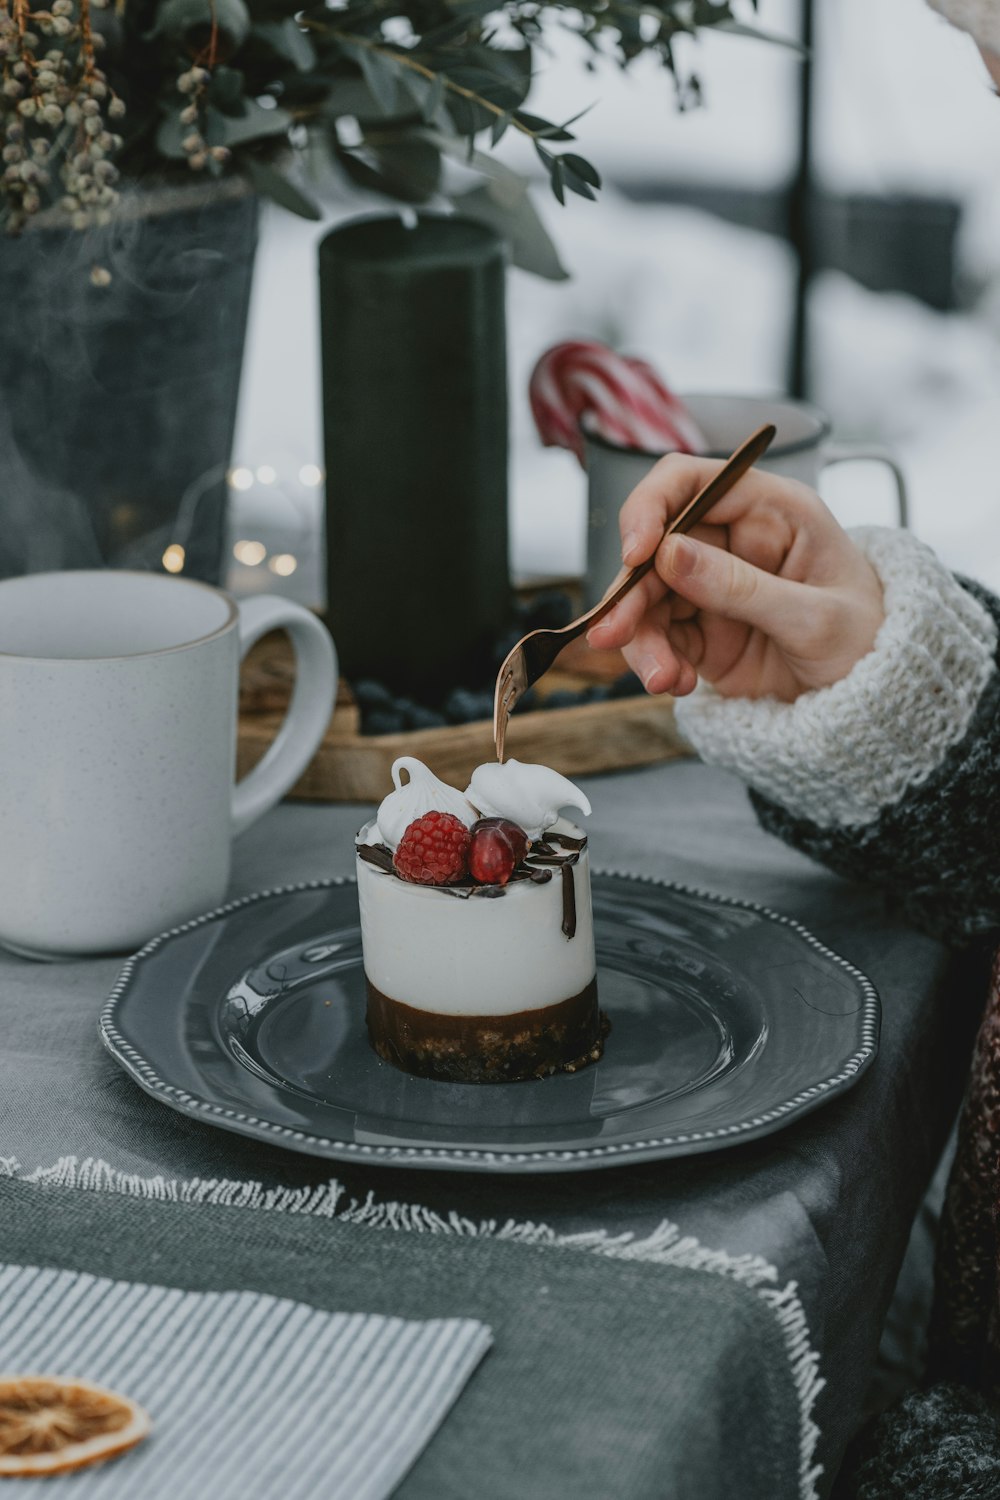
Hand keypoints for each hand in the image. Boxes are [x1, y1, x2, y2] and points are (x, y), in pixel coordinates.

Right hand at [586, 455, 885, 702]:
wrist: (878, 701)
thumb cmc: (868, 640)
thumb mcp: (814, 617)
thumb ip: (742, 587)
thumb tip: (668, 555)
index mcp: (770, 511)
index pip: (689, 483)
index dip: (651, 508)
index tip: (636, 552)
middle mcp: (732, 541)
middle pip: (654, 548)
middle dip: (631, 593)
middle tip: (613, 633)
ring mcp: (713, 587)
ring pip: (647, 599)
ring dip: (640, 638)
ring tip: (660, 678)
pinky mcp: (701, 632)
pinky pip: (658, 639)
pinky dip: (657, 663)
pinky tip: (674, 684)